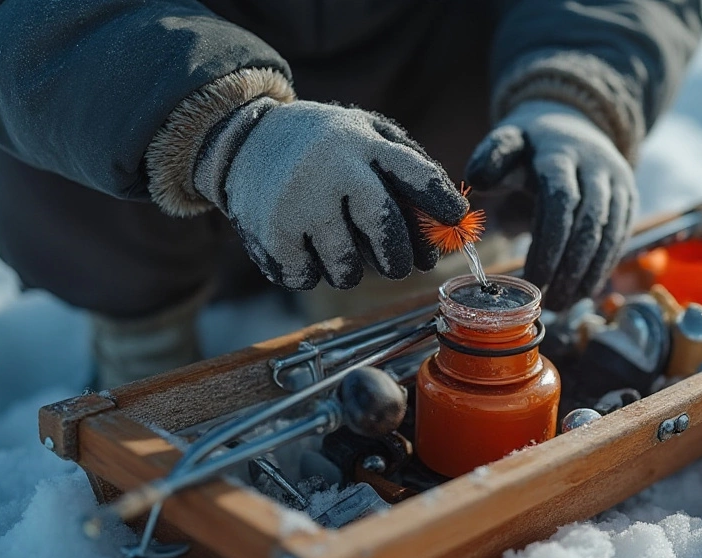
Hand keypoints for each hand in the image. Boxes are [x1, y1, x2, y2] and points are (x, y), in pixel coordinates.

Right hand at [196, 100, 468, 290]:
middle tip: (398, 265)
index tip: (455, 219)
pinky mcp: (271, 234)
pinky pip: (308, 279)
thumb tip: (455, 220)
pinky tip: (306, 247)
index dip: (441, 202)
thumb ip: (410, 167)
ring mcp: (298, 205)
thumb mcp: (367, 134)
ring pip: (347, 269)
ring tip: (341, 248)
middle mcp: (330, 171)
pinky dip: (312, 272)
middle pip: (385, 232)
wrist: (246, 140)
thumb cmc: (327, 145)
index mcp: (361, 144)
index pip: (415, 176)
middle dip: (398, 258)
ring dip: (351, 269)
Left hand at [466, 100, 635, 309]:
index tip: (532, 280)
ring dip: (588, 275)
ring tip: (563, 303)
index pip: (561, 201)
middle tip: (547, 302)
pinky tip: (581, 292)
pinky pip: (619, 239)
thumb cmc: (531, 145)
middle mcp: (597, 167)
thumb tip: (478, 180)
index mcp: (562, 154)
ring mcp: (618, 183)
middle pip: (589, 224)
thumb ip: (492, 157)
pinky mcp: (629, 199)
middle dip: (569, 269)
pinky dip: (602, 269)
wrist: (574, 126)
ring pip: (610, 236)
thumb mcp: (508, 141)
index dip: (549, 245)